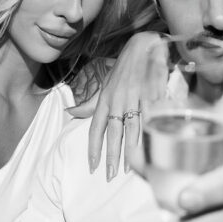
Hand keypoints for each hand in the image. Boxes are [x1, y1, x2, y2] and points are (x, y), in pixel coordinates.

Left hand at [68, 32, 160, 178]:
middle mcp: (118, 100)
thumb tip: (69, 112)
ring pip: (132, 128)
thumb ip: (89, 103)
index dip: (93, 148)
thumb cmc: (124, 69)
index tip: (92, 166)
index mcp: (105, 100)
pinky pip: (151, 117)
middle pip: (113, 133)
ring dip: (131, 150)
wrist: (144, 45)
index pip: (96, 128)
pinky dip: (150, 133)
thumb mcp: (104, 85)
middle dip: (111, 156)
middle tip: (110, 175)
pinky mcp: (153, 94)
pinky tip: (151, 147)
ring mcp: (136, 97)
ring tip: (130, 169)